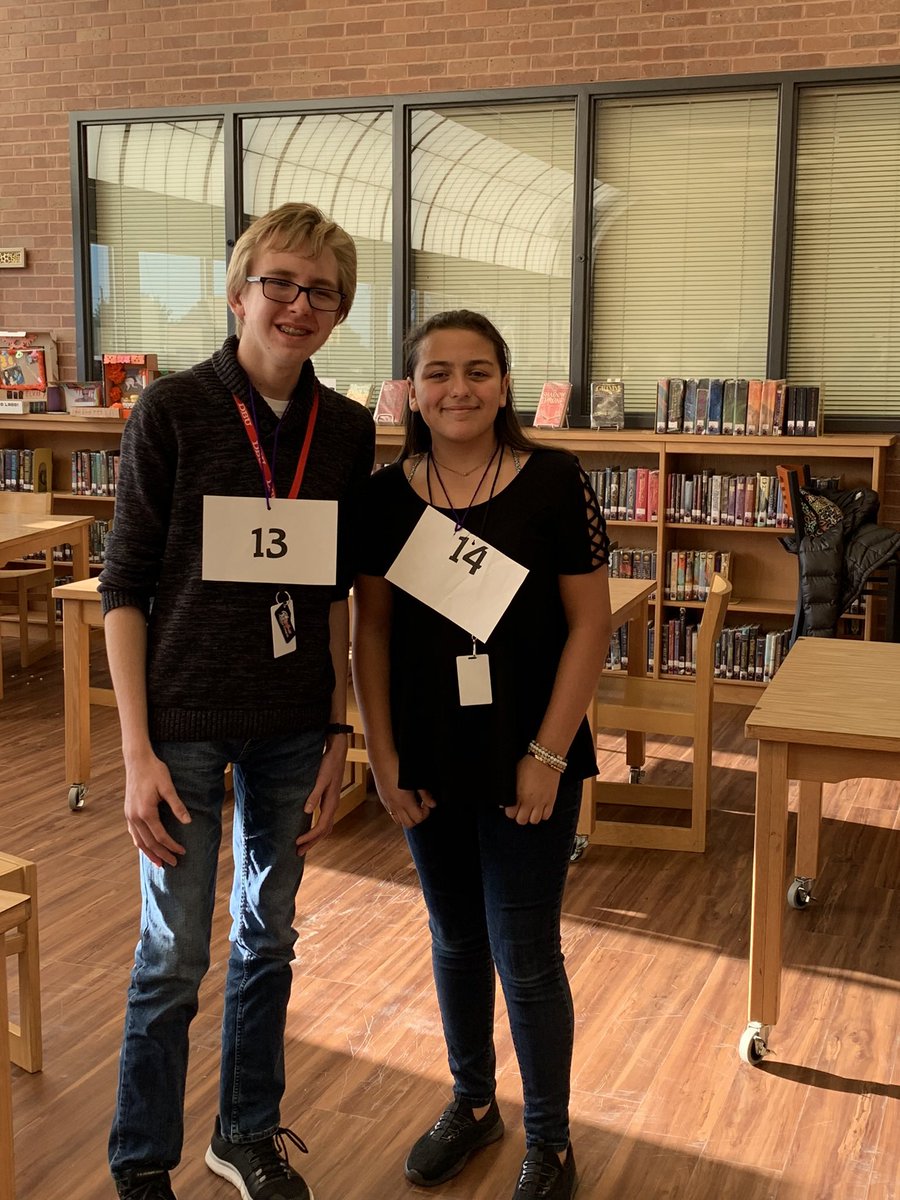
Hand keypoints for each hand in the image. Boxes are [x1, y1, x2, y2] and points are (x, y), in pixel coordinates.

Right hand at [123, 751, 190, 867]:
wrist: (137, 760)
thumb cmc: (154, 771)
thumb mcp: (168, 787)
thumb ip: (177, 805)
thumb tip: (188, 821)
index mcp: (146, 812)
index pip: (161, 836)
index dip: (172, 846)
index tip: (182, 852)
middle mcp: (134, 817)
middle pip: (149, 843)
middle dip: (162, 855)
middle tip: (174, 864)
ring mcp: (129, 815)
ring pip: (138, 841)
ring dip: (149, 853)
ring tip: (159, 863)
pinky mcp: (128, 812)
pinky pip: (133, 833)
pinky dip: (140, 843)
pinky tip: (145, 848)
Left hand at [295, 733, 345, 855]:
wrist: (338, 752)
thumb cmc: (329, 764)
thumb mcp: (320, 779)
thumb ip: (313, 795)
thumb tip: (307, 812)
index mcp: (331, 803)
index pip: (321, 827)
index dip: (309, 837)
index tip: (297, 842)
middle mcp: (333, 806)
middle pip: (325, 831)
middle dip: (312, 843)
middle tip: (298, 852)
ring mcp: (332, 803)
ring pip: (326, 827)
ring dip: (315, 838)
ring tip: (303, 845)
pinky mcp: (329, 799)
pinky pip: (325, 820)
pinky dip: (318, 829)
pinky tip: (309, 828)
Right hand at [372, 753, 435, 827]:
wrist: (382, 759)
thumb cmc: (399, 766)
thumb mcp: (415, 779)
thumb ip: (425, 794)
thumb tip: (433, 804)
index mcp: (404, 801)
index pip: (418, 818)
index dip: (426, 813)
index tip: (427, 803)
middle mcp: (395, 805)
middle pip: (409, 824)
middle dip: (418, 818)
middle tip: (421, 806)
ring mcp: (388, 804)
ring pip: (399, 822)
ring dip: (408, 817)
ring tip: (413, 806)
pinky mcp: (383, 800)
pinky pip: (392, 814)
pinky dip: (399, 814)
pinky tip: (403, 802)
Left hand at [504, 754, 559, 824]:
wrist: (545, 759)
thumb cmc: (527, 764)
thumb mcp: (514, 775)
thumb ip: (509, 790)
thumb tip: (503, 802)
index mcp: (518, 795)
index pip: (510, 814)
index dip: (510, 812)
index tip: (511, 808)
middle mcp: (529, 801)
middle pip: (522, 820)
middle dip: (519, 816)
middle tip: (520, 810)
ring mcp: (541, 802)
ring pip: (534, 821)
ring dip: (531, 816)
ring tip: (530, 810)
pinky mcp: (551, 800)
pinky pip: (546, 816)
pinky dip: (542, 814)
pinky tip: (540, 808)